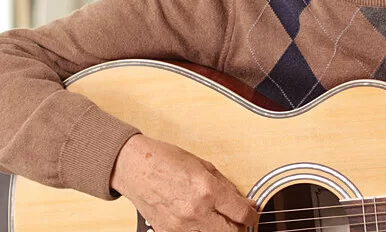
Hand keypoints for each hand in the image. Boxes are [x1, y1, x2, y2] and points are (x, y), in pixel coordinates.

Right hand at [110, 134, 258, 231]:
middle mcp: (196, 210)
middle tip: (238, 220)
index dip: (252, 215)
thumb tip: (244, 202)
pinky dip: (200, 230)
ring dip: (219, 229)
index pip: (241, 213)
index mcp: (207, 190)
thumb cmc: (165, 161)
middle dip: (239, 227)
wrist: (133, 167)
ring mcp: (181, 225)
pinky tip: (199, 220)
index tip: (252, 214)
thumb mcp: (203, 166)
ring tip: (217, 218)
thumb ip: (226, 187)